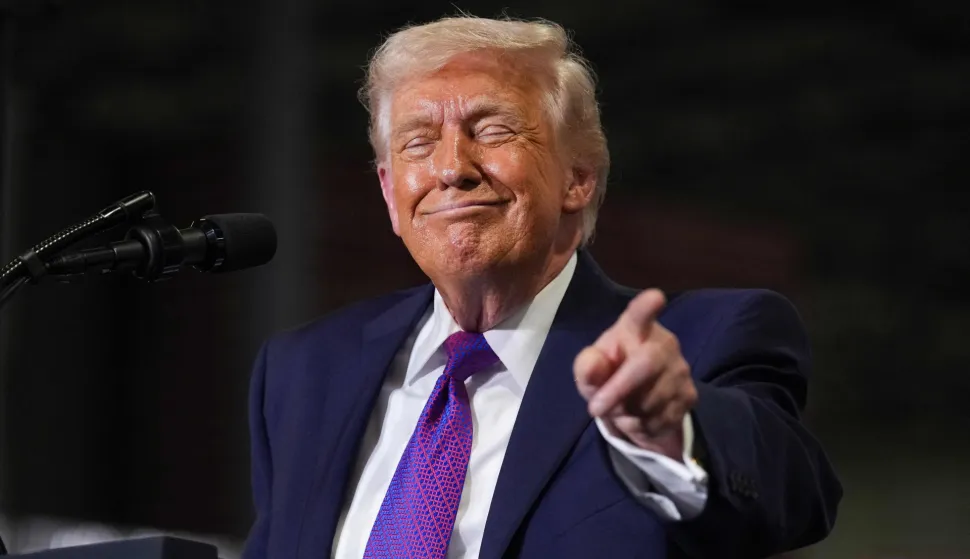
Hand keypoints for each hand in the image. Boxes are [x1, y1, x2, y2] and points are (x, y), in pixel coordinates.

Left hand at [574, 289, 696, 459]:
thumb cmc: (609, 377)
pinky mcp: (689, 396)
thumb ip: (587, 368)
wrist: (638, 409)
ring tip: (620, 409)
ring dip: (627, 413)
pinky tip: (638, 418)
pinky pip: (660, 419)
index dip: (646, 307)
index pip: (639, 315)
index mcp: (635, 329)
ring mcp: (681, 370)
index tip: (655, 297)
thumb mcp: (590, 375)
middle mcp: (664, 344)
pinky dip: (641, 427)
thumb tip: (595, 365)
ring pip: (651, 399)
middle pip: (647, 363)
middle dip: (618, 389)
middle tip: (594, 408)